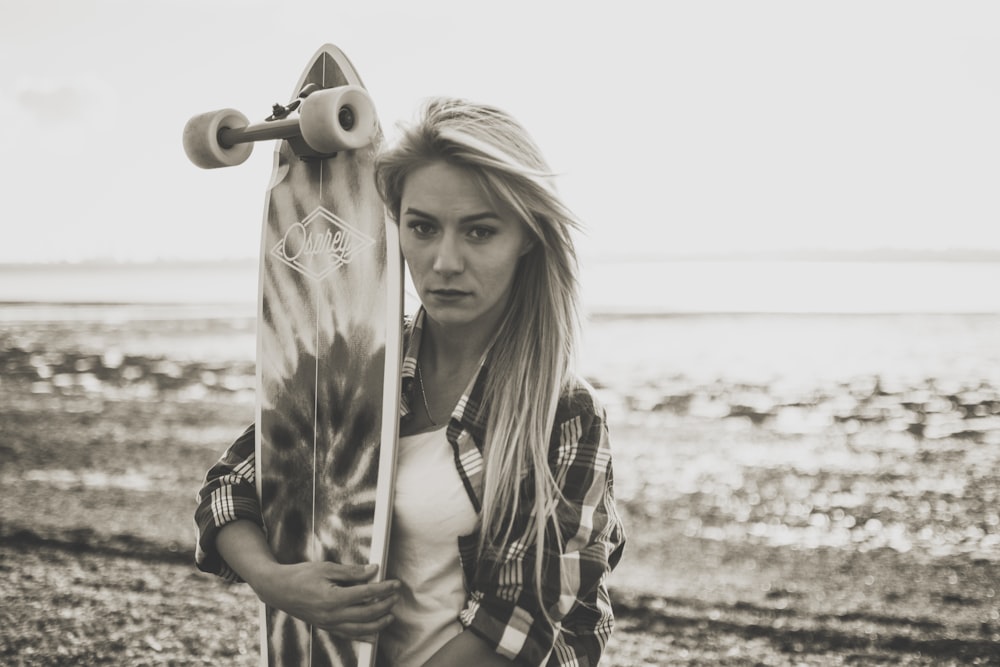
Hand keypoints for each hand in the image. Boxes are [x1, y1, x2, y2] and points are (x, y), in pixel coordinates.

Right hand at [255, 561, 400, 640]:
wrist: (278, 589)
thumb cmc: (300, 576)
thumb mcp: (327, 568)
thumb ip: (352, 572)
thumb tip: (372, 571)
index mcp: (333, 597)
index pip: (367, 594)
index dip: (384, 589)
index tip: (395, 584)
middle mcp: (332, 614)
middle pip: (367, 613)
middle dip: (385, 605)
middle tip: (395, 597)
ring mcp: (329, 623)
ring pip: (360, 629)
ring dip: (378, 624)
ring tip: (390, 616)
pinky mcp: (325, 627)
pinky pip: (348, 635)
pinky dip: (363, 635)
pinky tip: (373, 634)